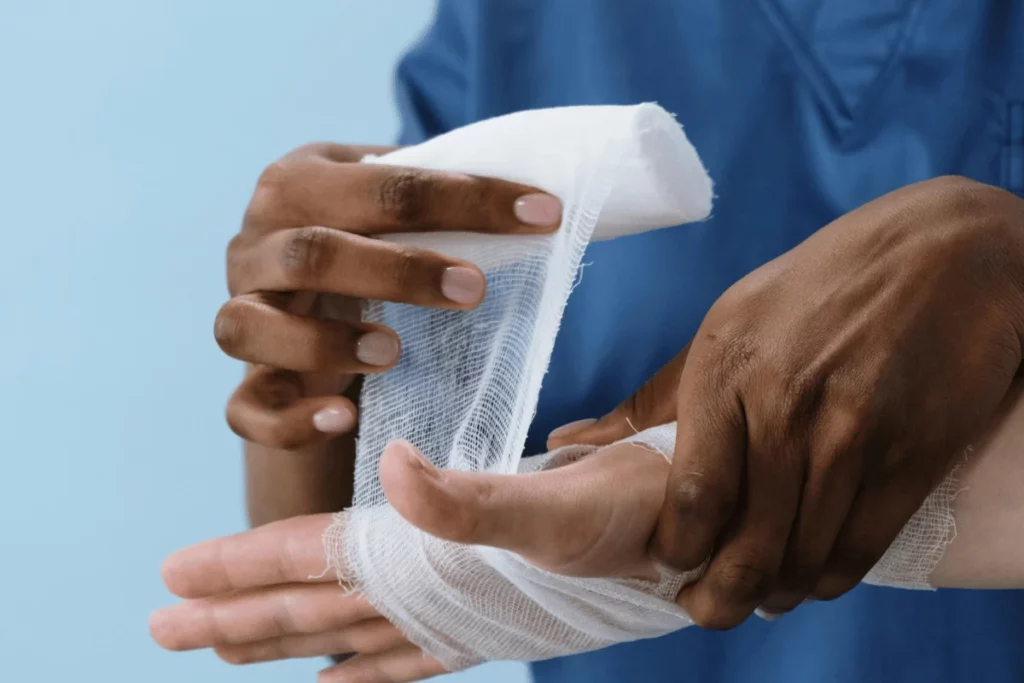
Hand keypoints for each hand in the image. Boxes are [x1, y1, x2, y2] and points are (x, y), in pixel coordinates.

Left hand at [151, 439, 671, 679]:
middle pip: (312, 607)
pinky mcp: (482, 615)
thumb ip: (470, 501)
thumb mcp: (555, 504)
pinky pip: (404, 654)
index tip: (175, 574)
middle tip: (161, 624)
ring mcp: (454, 612)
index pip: (315, 560)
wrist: (690, 537)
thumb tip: (395, 472)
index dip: (243, 564)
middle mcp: (431, 597)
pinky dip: (360, 668)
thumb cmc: (630, 516)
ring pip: (344, 632)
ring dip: (280, 638)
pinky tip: (332, 678)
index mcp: (431, 560)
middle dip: (234, 615)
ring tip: (221, 647)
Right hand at [219, 142, 561, 449]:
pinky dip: (289, 418)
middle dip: (398, 270)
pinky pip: (245, 408)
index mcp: (299, 183)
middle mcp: (254, 244)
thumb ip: (437, 196)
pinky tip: (343, 419)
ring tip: (393, 353)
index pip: (383, 184)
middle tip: (473, 291)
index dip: (468, 199)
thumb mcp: (390, 210)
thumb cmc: (366, 246)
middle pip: (310, 252)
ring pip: (248, 327)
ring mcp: (239, 313)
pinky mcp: (243, 382)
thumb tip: (539, 200)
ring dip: (324, 342)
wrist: (305, 306)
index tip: (542, 215)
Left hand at [549, 176, 1023, 626]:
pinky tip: (811, 576)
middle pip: (747, 543)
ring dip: (775, 593)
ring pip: (803, 556)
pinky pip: (861, 547)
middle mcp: (787, 408)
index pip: (692, 496)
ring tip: (758, 596)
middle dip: (720, 597)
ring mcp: (854, 434)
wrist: (938, 253)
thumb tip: (568, 439)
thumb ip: (652, 398)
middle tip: (707, 609)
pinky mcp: (911, 455)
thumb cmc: (814, 288)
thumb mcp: (725, 324)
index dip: (677, 552)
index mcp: (726, 371)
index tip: (670, 565)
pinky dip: (830, 577)